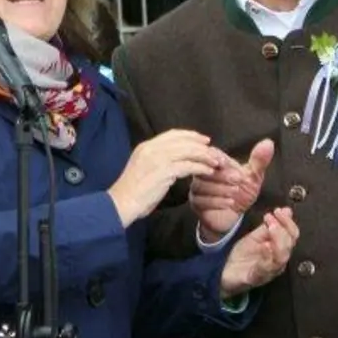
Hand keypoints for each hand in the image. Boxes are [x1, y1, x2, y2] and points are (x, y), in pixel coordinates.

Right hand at [110, 130, 228, 226]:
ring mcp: (157, 159)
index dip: (190, 135)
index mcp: (146, 146)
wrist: (121, 203)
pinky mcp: (164, 171)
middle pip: (183, 140)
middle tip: (215, 151)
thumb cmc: (132, 192)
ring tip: (216, 162)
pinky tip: (208, 172)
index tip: (203, 140)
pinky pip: (188, 166)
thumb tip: (175, 160)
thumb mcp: (143, 168)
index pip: (172, 134)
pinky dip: (201, 167)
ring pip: (188, 151)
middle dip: (201, 145)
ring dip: (204, 156)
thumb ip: (157, 161)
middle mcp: (151, 148)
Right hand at [191, 139, 271, 240]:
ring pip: (201, 186)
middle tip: (239, 180)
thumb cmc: (242, 194)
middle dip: (222, 175)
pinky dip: (217, 201)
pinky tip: (230, 203)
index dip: (217, 157)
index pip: (210, 154)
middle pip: (204, 170)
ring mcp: (197, 189)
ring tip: (235, 192)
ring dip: (220, 189)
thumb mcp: (253, 177)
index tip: (226, 164)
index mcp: (215, 164)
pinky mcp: (196, 204)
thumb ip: (259, 161)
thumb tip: (268, 142)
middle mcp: (202, 174)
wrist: (234, 217)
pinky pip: (201, 201)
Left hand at [220, 209, 297, 295]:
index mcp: (279, 250)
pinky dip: (267, 255)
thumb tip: (286, 210)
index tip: (279, 211)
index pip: (292, 235)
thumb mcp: (255, 237)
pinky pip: (265, 269)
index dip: (288, 222)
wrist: (226, 274)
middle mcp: (277, 262)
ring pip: (281, 258)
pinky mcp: (256, 278)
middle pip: (289, 245)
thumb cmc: (242, 257)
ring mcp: (268, 271)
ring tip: (271, 227)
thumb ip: (270, 225)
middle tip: (272, 217)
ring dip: (278, 239)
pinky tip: (265, 245)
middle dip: (283, 228)